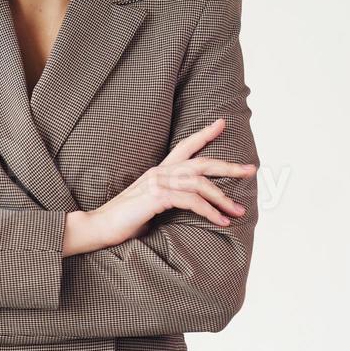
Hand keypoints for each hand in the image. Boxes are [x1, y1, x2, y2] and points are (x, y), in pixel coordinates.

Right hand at [64, 118, 256, 254]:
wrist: (99, 226)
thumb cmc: (124, 220)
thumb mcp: (151, 205)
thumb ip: (168, 199)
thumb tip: (190, 204)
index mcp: (158, 171)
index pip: (184, 146)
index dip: (204, 134)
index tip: (222, 123)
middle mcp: (159, 172)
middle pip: (201, 163)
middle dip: (228, 166)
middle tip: (250, 169)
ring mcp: (157, 182)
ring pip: (200, 183)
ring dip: (222, 198)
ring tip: (237, 211)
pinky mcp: (156, 196)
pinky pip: (190, 200)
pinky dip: (208, 211)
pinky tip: (220, 221)